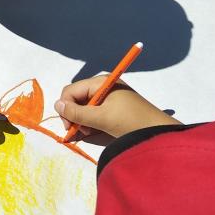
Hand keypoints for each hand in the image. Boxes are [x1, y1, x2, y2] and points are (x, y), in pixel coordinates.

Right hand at [54, 75, 180, 138]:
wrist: (158, 132)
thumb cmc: (130, 122)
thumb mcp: (102, 118)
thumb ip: (78, 113)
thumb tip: (57, 105)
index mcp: (100, 82)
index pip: (71, 90)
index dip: (66, 107)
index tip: (69, 126)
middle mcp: (102, 86)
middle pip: (76, 97)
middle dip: (74, 115)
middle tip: (78, 131)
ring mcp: (108, 96)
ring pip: (84, 106)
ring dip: (82, 120)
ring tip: (88, 132)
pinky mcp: (113, 107)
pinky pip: (94, 111)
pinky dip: (90, 121)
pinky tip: (94, 130)